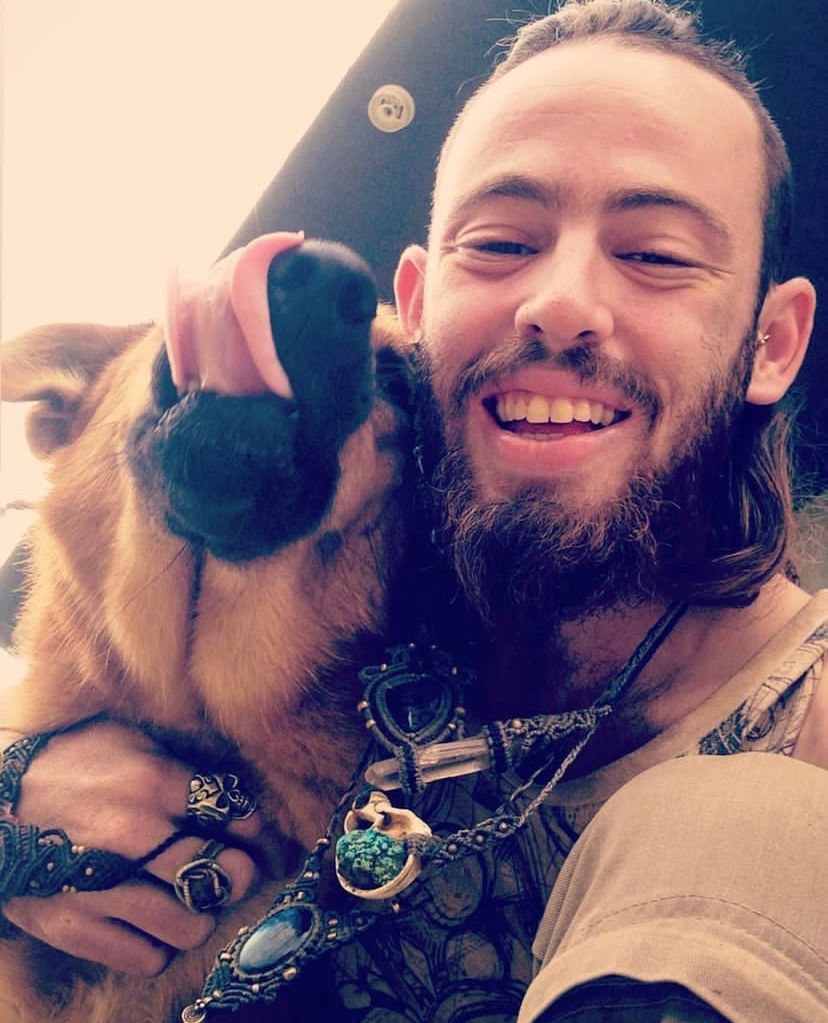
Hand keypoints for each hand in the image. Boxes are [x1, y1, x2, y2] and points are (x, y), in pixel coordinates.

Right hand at [2, 720, 263, 976]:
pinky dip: (158, 946)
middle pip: (226, 877)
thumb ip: (184, 766)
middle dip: (237, 876)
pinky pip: (147, 958)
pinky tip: (149, 922)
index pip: (238, 816)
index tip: (253, 839)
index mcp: (154, 782)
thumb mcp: (130, 740)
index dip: (257, 833)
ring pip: (192, 926)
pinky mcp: (73, 926)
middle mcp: (134, 835)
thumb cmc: (70, 763)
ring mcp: (102, 885)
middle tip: (227, 872)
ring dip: (198, 915)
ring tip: (185, 899)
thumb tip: (237, 792)